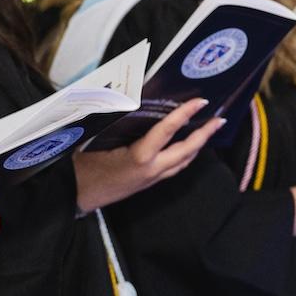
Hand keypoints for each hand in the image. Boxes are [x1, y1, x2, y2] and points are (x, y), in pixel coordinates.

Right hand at [74, 99, 224, 212]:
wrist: (76, 197)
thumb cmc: (82, 167)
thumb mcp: (95, 139)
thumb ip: (113, 121)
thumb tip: (126, 99)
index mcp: (139, 157)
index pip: (167, 131)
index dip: (184, 114)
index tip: (200, 101)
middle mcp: (151, 170)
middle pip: (186, 151)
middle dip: (205, 135)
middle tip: (220, 119)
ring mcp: (151, 179)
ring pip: (183, 162)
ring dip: (197, 146)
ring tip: (208, 131)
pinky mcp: (148, 184)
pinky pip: (174, 168)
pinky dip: (185, 155)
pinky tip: (186, 147)